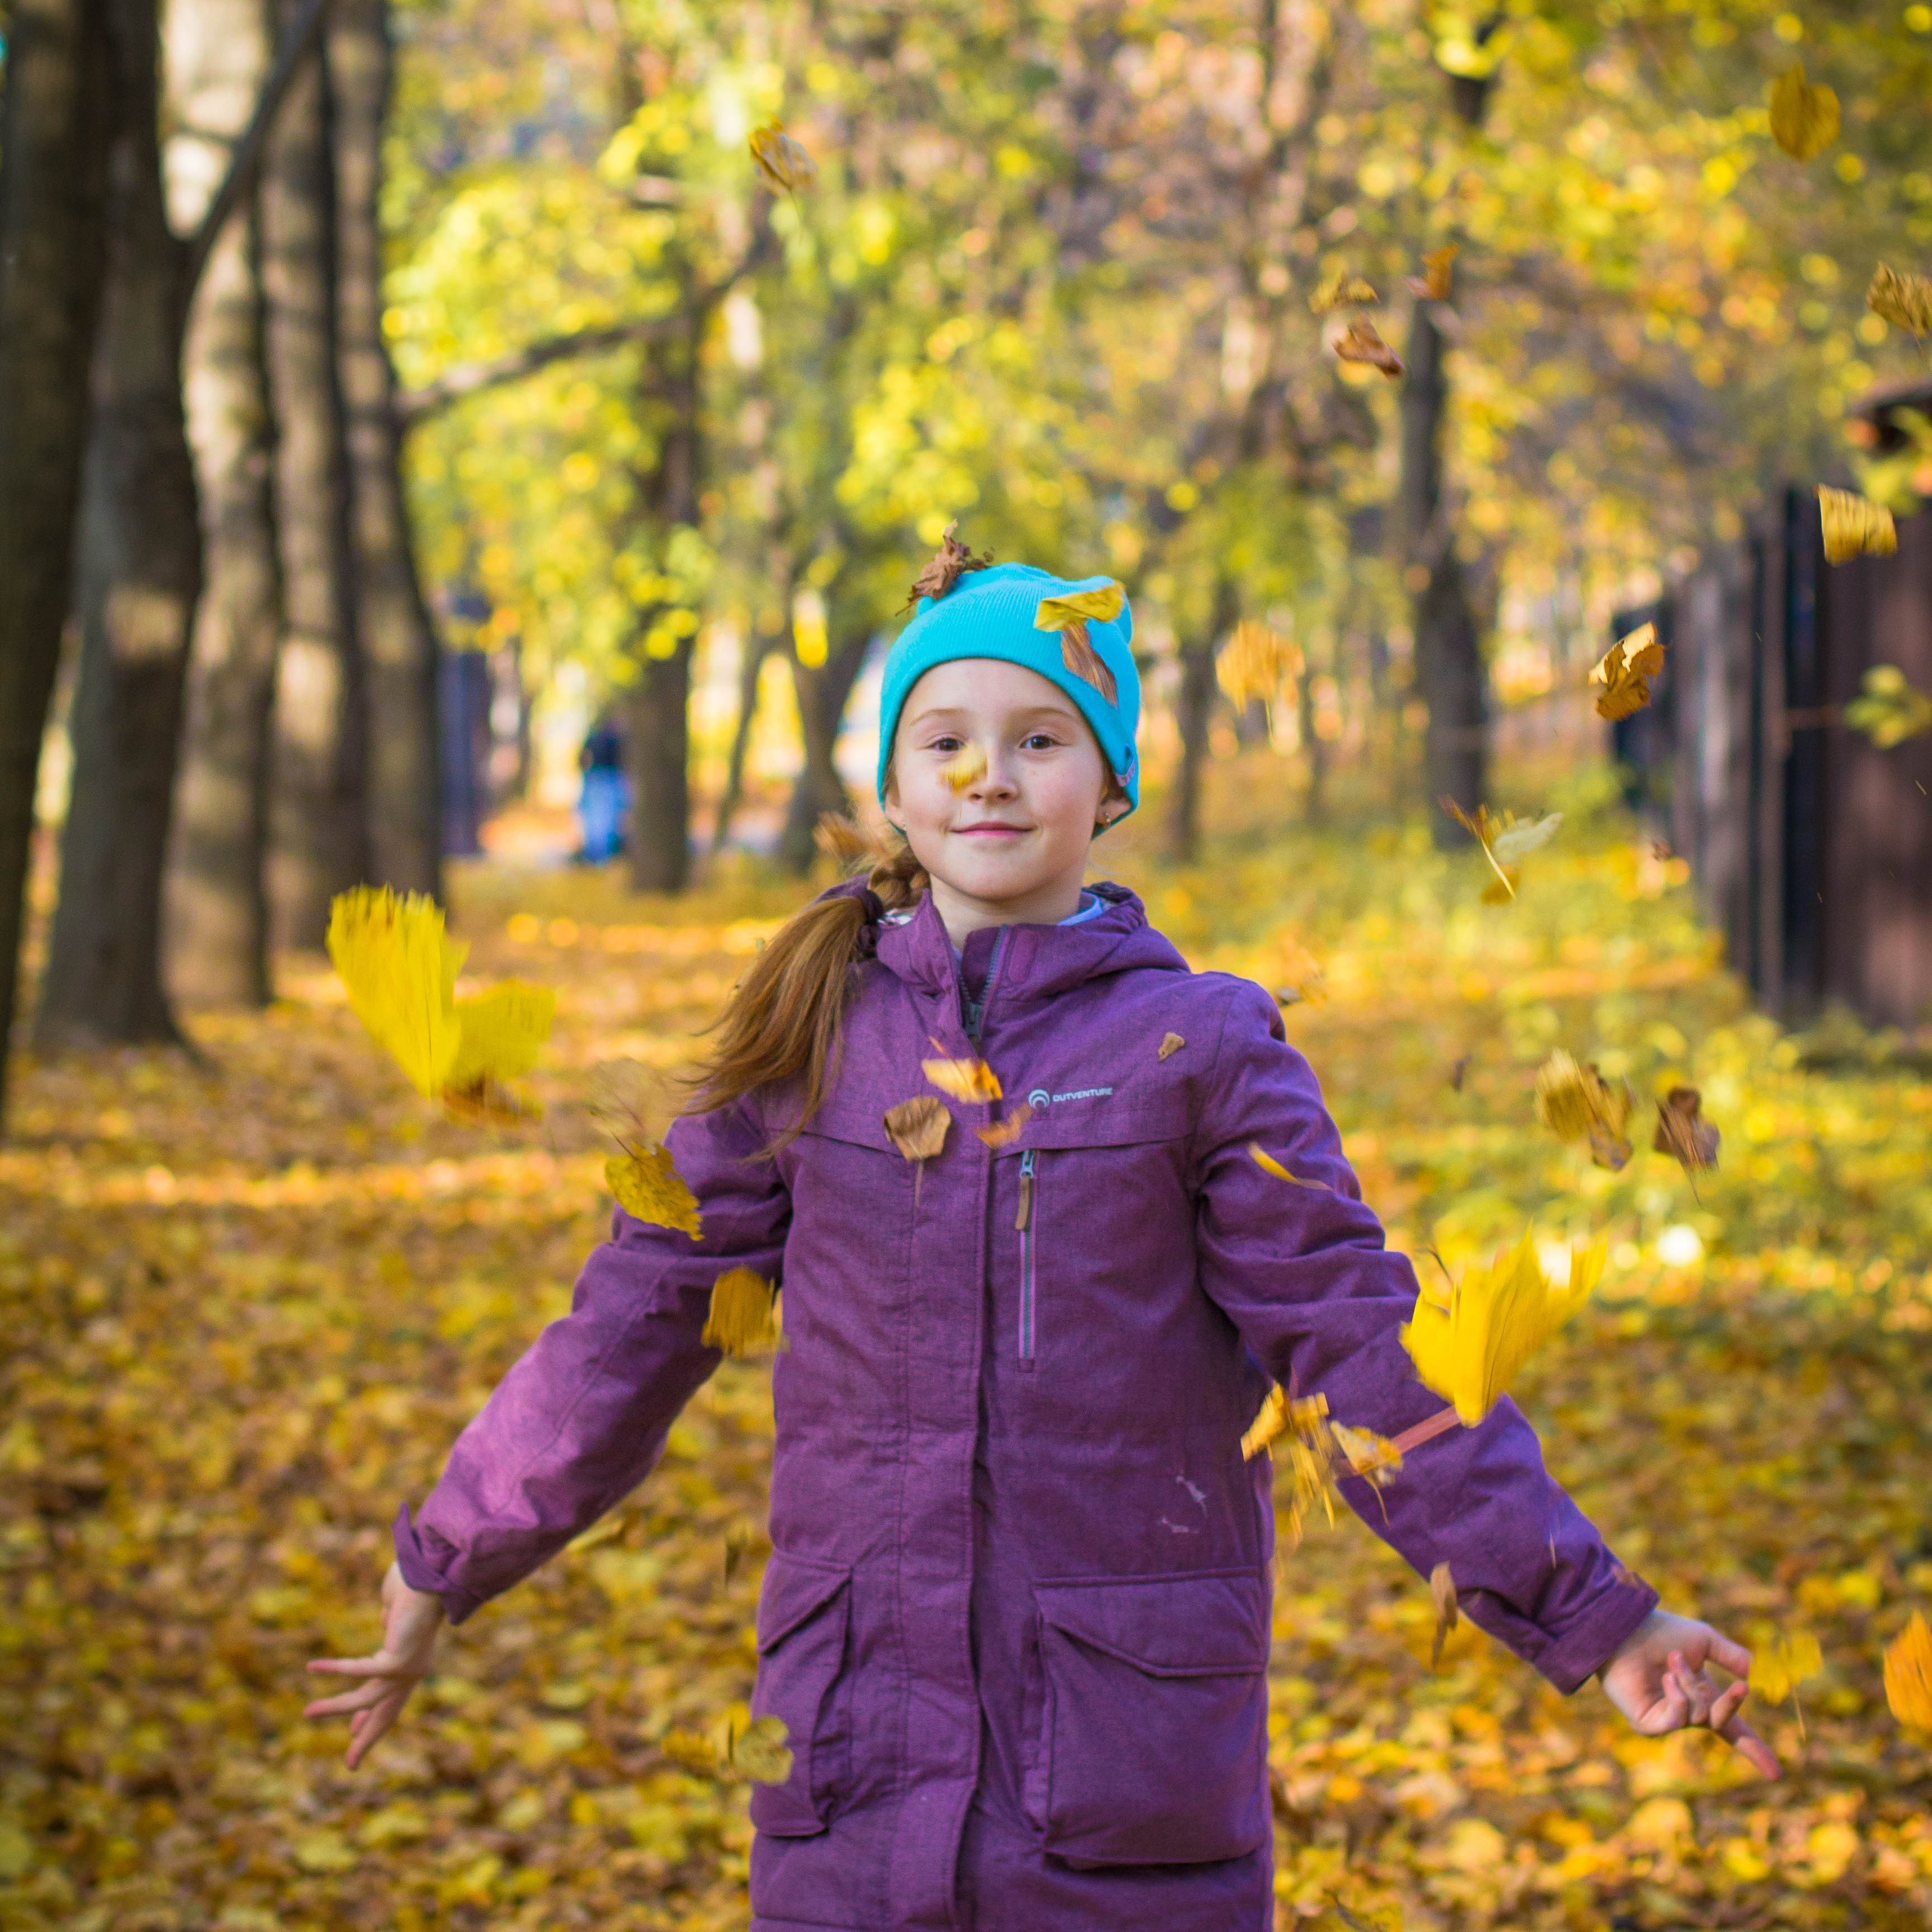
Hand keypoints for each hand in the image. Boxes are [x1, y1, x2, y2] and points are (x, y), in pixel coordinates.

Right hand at [304, 1561, 445, 1768]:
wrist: (434, 1570)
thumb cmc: (418, 1583)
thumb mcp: (401, 1609)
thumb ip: (393, 1622)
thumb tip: (388, 1621)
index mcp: (412, 1662)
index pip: (390, 1699)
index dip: (371, 1717)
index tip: (354, 1731)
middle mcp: (412, 1670)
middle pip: (387, 1713)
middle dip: (366, 1738)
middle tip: (350, 1765)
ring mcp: (407, 1669)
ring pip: (366, 1699)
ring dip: (335, 1708)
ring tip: (307, 1712)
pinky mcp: (398, 1661)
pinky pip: (359, 1671)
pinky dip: (336, 1670)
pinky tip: (312, 1667)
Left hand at [1599, 1608, 1780, 1778]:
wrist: (1624, 1627)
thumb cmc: (1661, 1632)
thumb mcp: (1705, 1641)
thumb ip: (1732, 1656)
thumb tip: (1753, 1675)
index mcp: (1701, 1696)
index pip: (1732, 1728)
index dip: (1754, 1750)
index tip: (1776, 1774)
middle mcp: (1685, 1712)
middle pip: (1720, 1722)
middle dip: (1730, 1705)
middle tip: (1741, 1687)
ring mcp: (1665, 1720)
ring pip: (1697, 1716)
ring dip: (1690, 1685)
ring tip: (1672, 1659)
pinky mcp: (1646, 1725)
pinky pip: (1676, 1720)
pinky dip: (1677, 1698)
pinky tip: (1665, 1679)